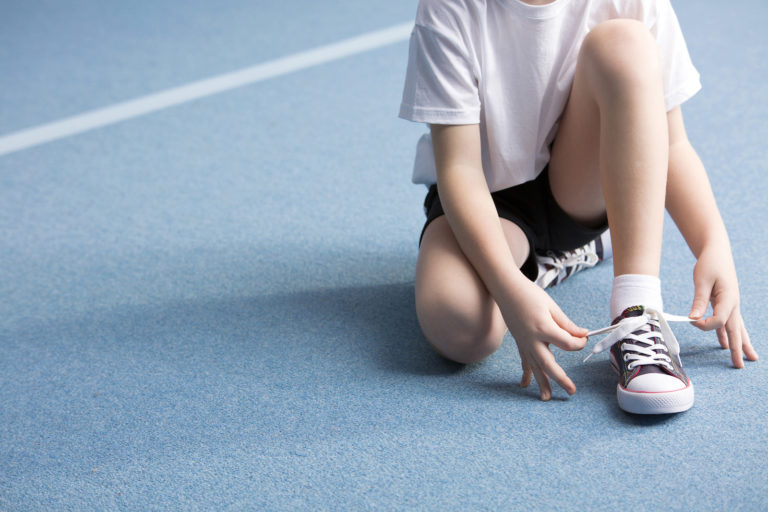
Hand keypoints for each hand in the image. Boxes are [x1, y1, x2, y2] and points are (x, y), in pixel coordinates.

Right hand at [501, 280, 587, 400]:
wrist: (506, 290)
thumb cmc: (530, 295)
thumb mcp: (552, 307)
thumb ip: (567, 324)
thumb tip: (583, 335)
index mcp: (544, 328)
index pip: (567, 343)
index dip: (579, 342)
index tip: (584, 337)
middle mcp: (532, 340)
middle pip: (549, 364)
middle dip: (561, 379)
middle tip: (571, 391)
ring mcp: (524, 343)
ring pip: (535, 367)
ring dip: (541, 383)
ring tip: (547, 398)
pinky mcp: (520, 343)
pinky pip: (524, 361)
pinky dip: (526, 373)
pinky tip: (526, 385)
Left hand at [689, 245, 757, 367]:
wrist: (717, 252)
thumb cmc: (709, 264)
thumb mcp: (701, 280)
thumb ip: (699, 300)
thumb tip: (693, 319)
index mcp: (729, 298)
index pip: (719, 320)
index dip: (705, 325)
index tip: (691, 321)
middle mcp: (733, 304)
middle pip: (737, 330)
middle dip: (739, 348)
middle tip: (741, 365)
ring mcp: (732, 305)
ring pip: (737, 328)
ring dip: (741, 343)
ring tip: (748, 359)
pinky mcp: (726, 304)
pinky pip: (728, 322)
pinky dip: (728, 333)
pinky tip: (726, 344)